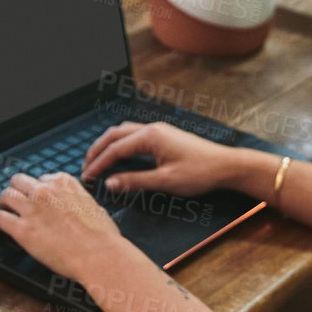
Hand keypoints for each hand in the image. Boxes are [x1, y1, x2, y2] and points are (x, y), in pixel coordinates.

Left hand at [0, 171, 133, 282]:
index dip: (38, 190)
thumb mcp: (94, 206)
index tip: (38, 198)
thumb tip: (75, 206)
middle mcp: (45, 191)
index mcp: (64, 182)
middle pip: (19, 181)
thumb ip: (78, 201)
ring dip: (4, 203)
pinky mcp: (23, 230)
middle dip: (18, 190)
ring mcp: (32, 209)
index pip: (42, 179)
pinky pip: (0, 219)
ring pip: (6, 195)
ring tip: (5, 211)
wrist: (99, 255)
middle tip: (16, 201)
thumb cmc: (102, 236)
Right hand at [80, 121, 250, 197]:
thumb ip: (135, 181)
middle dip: (97, 151)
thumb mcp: (165, 181)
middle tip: (85, 168)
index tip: (86, 178)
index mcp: (150, 136)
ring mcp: (159, 130)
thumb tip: (109, 183)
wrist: (226, 166)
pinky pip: (134, 136)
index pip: (115, 149)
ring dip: (108, 145)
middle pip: (114, 135)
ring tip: (98, 162)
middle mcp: (152, 128)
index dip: (98, 164)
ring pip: (124, 133)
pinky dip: (121, 145)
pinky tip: (120, 157)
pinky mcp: (165, 136)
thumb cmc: (200, 173)